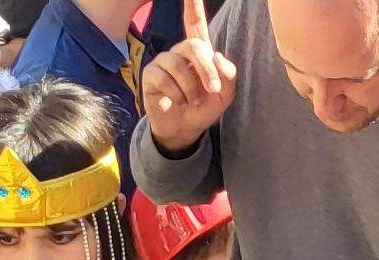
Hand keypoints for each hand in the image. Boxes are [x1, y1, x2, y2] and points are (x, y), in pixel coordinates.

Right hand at [137, 0, 238, 152]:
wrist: (185, 129)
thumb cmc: (204, 107)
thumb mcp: (225, 94)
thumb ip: (228, 75)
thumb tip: (217, 56)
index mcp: (199, 51)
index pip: (195, 23)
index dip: (193, 6)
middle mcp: (179, 52)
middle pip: (194, 46)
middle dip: (206, 69)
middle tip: (213, 90)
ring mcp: (163, 62)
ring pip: (178, 65)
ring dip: (190, 89)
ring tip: (191, 101)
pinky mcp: (150, 75)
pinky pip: (164, 79)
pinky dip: (175, 95)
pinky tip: (175, 102)